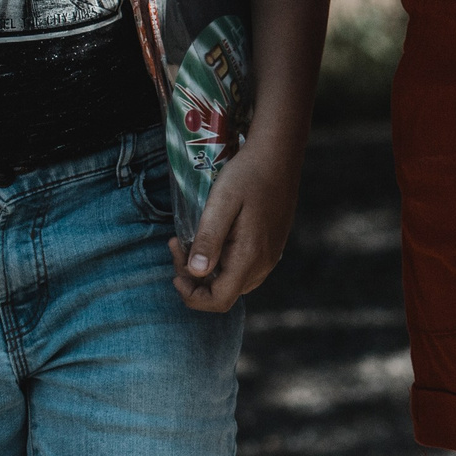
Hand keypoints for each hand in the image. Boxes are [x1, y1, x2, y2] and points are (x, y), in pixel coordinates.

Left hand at [170, 130, 302, 311]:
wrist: (279, 155)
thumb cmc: (247, 175)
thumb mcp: (222, 203)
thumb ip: (209, 239)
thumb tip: (195, 272)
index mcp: (250, 255)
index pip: (219, 300)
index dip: (191, 296)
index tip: (176, 272)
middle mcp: (264, 262)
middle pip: (224, 293)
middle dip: (194, 279)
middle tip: (177, 244)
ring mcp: (271, 255)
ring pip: (234, 282)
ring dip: (208, 271)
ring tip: (191, 240)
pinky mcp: (272, 245)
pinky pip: (244, 268)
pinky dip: (223, 262)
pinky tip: (214, 237)